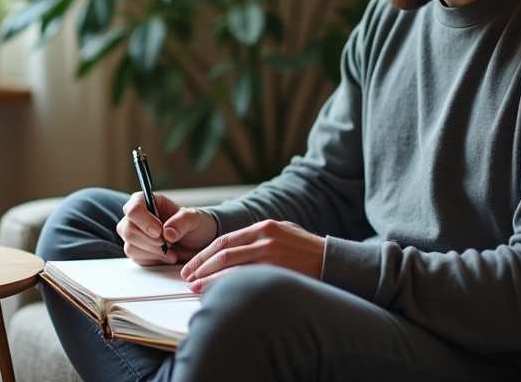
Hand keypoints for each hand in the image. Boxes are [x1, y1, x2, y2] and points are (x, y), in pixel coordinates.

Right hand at [117, 192, 217, 265]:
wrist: (199, 244)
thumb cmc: (195, 224)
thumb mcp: (194, 218)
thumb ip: (181, 222)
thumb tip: (167, 233)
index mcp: (147, 202)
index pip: (133, 208)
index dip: (142, 220)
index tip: (158, 231)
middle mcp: (138, 218)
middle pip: (126, 229)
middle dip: (148, 240)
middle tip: (167, 244)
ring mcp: (136, 235)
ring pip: (130, 246)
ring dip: (152, 252)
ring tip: (171, 251)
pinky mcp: (139, 252)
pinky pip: (136, 258)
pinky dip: (153, 260)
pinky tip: (167, 256)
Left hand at [180, 220, 323, 293]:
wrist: (333, 260)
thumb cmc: (307, 250)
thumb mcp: (283, 232)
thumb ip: (259, 237)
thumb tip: (233, 249)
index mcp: (264, 227)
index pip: (225, 240)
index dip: (205, 254)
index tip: (192, 265)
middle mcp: (265, 238)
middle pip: (223, 253)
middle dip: (201, 266)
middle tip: (187, 277)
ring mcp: (271, 255)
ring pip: (230, 267)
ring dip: (209, 279)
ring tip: (195, 287)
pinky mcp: (278, 271)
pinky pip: (246, 280)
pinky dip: (228, 286)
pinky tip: (218, 293)